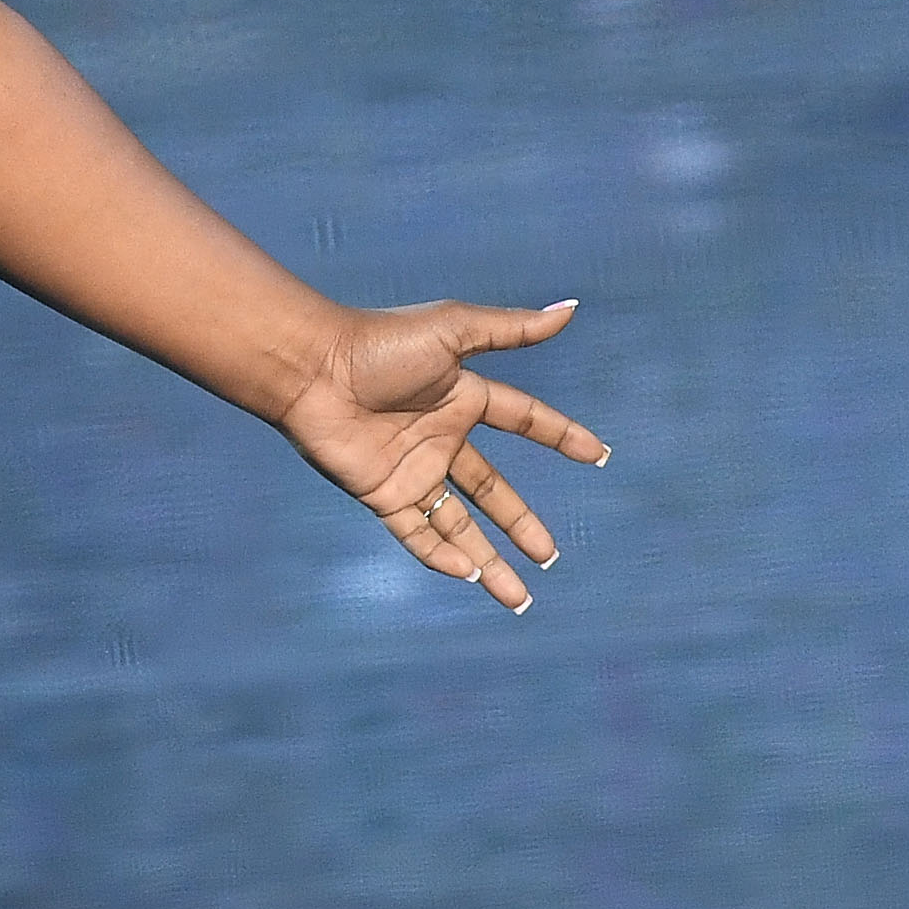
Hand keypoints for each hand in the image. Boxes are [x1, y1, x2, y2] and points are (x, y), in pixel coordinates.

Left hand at [276, 299, 608, 612]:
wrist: (310, 369)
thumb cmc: (376, 343)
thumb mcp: (452, 329)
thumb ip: (511, 328)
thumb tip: (570, 309)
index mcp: (460, 395)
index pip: (522, 418)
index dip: (558, 434)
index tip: (597, 455)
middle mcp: (439, 436)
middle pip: (491, 489)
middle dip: (520, 522)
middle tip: (551, 554)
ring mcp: (410, 468)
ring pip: (457, 524)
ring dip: (488, 561)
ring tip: (519, 598)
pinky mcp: (380, 492)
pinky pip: (417, 532)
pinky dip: (442, 555)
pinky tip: (469, 576)